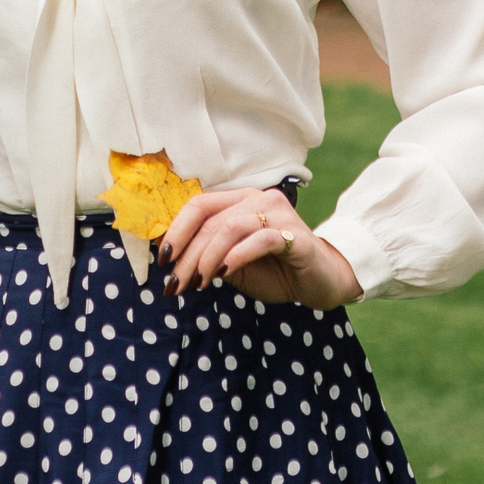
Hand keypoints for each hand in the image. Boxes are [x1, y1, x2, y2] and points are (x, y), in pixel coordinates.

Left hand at [158, 186, 360, 310]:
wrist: (320, 282)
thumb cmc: (274, 271)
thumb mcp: (231, 264)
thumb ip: (206, 255)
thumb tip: (170, 258)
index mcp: (240, 201)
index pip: (200, 205)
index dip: (176, 230)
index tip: (163, 259)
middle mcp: (258, 199)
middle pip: (210, 220)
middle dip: (187, 255)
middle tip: (175, 283)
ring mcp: (279, 215)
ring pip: (230, 227)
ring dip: (207, 258)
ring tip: (199, 283)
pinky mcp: (295, 236)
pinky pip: (259, 240)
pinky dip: (236, 257)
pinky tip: (223, 274)